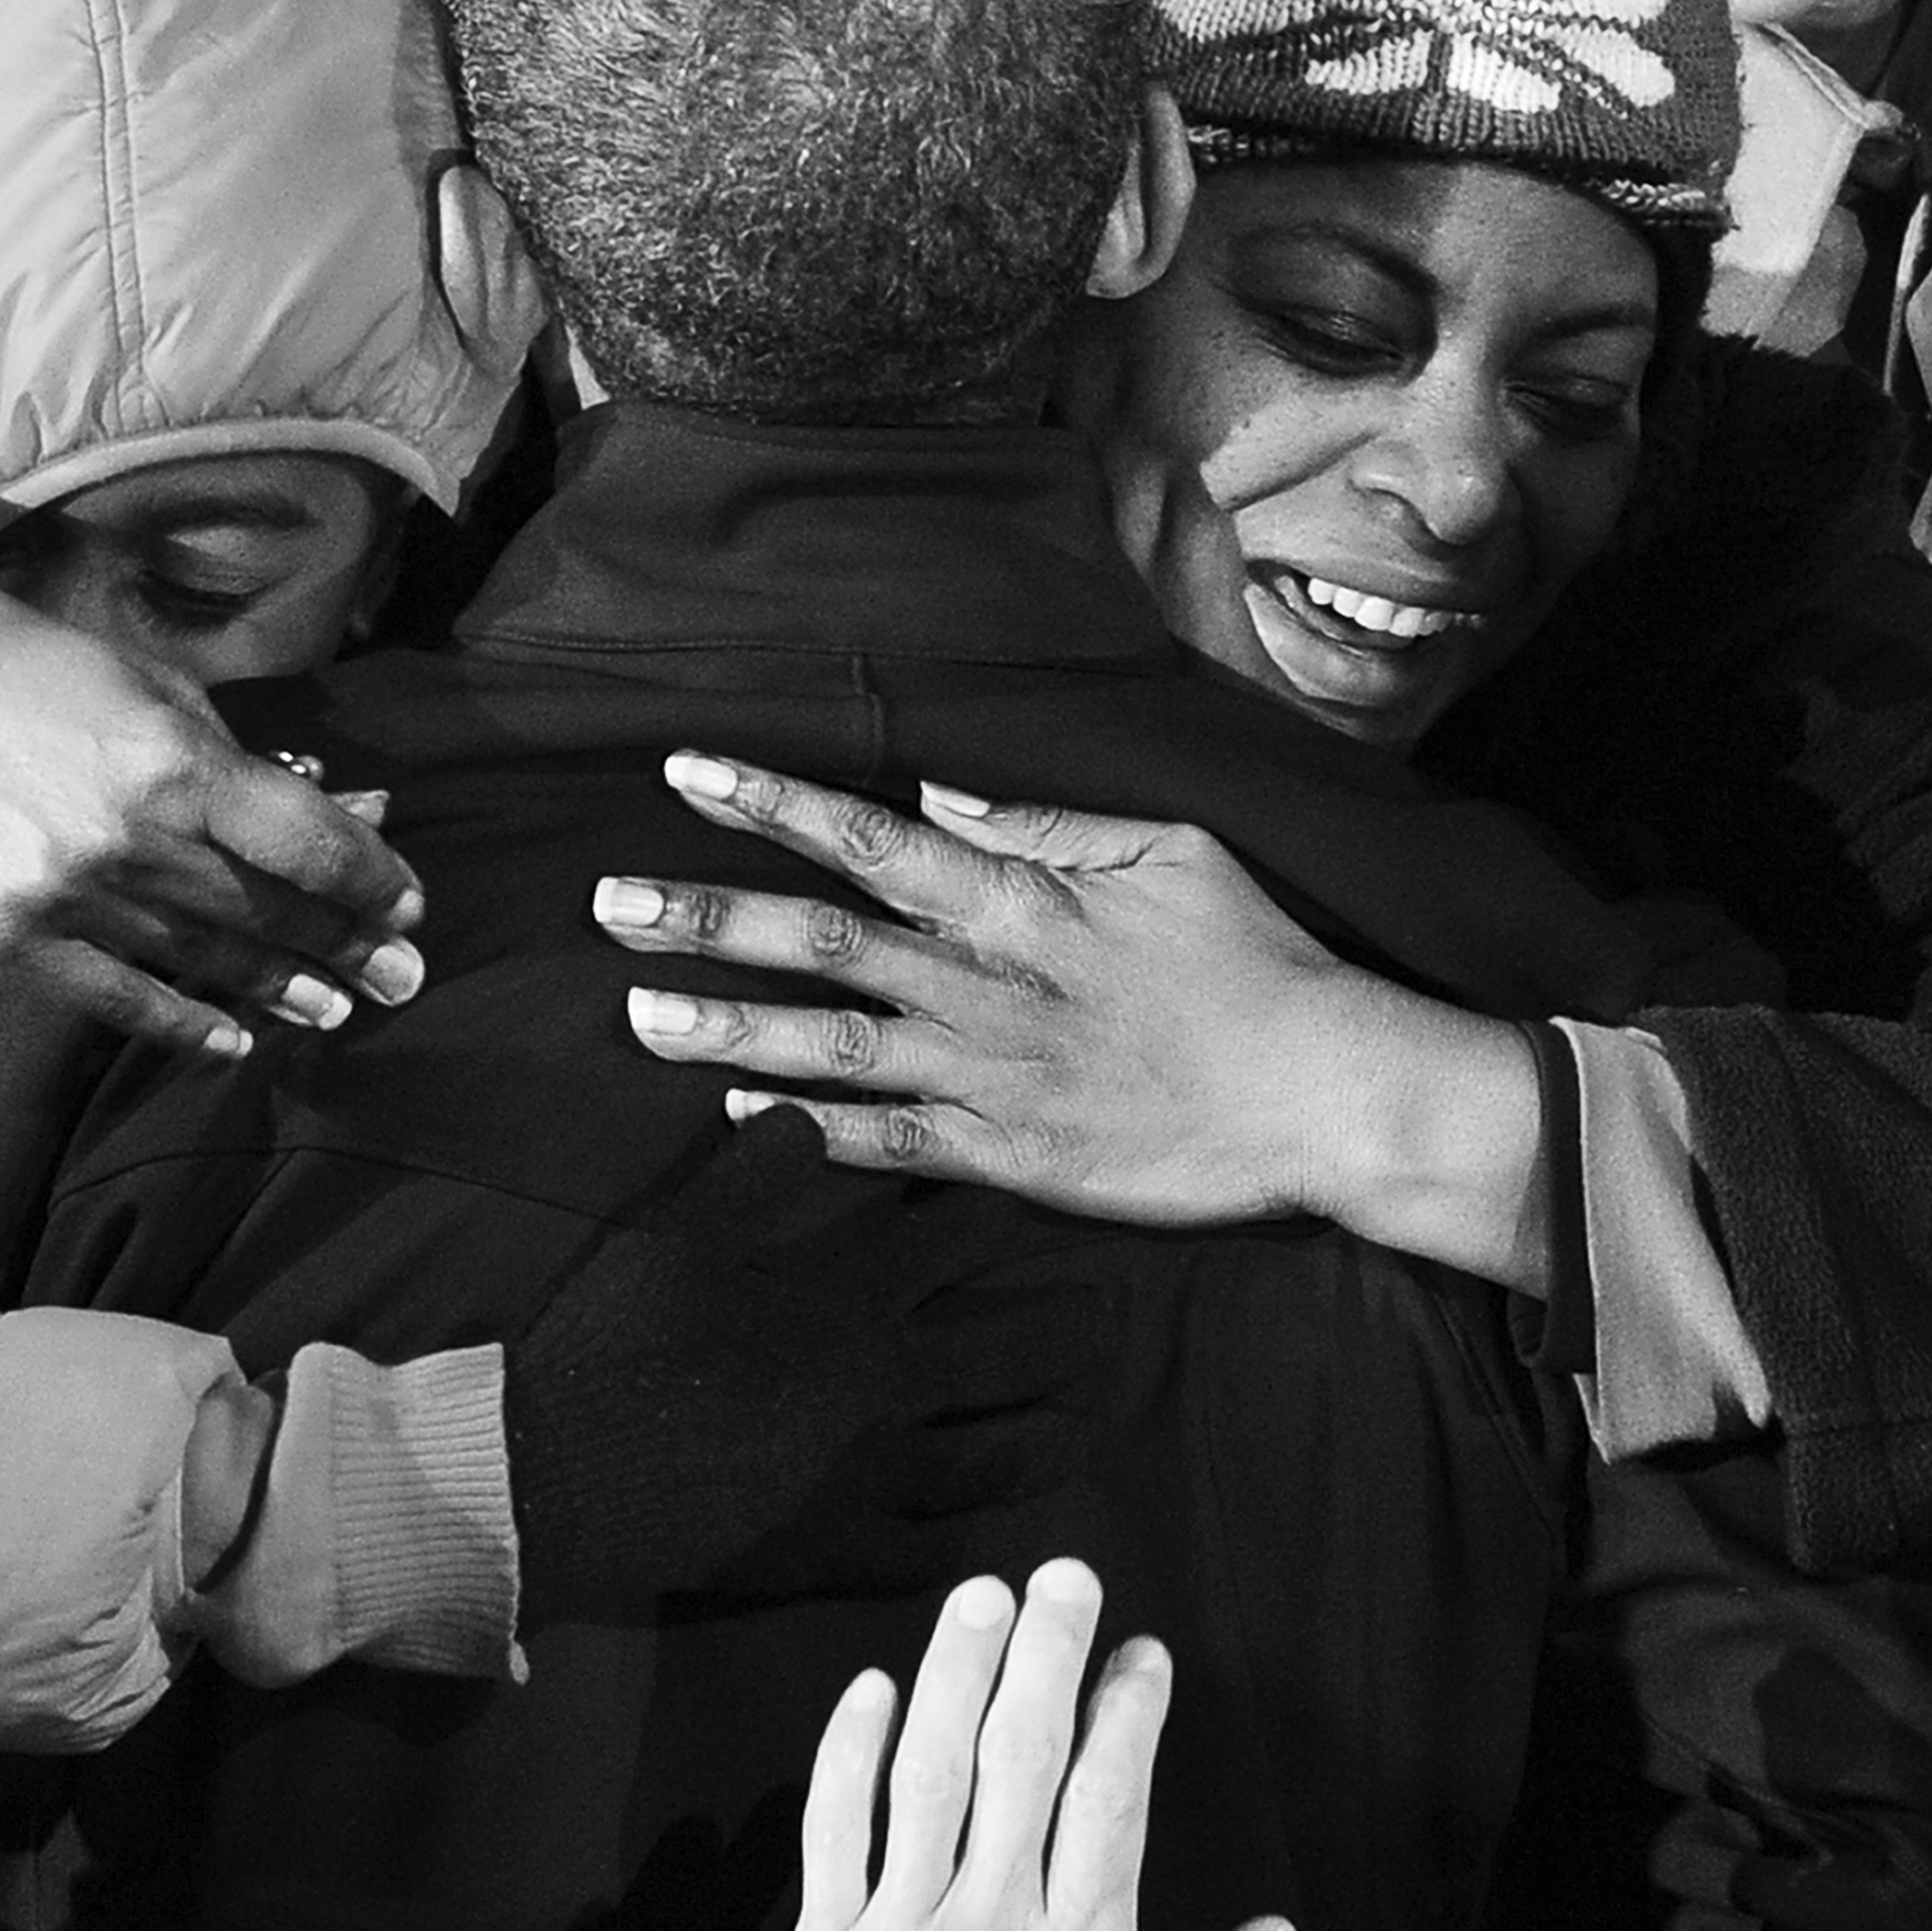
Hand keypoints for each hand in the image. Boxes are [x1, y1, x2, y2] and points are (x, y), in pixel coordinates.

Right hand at [0, 529, 423, 1052]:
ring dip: (278, 989)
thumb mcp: (158, 689)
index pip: (307, 845)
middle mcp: (123, 838)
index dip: (370, 882)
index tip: (409, 908)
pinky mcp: (6, 941)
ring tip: (332, 1009)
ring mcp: (61, 899)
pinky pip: (118, 1000)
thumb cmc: (40, 670)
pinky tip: (236, 1037)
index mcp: (173, 761)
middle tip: (402, 981)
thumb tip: (340, 818)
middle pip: (264, 911)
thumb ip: (245, 765)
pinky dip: (184, 1023)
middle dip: (345, 948)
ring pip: (201, 960)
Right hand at [502, 1112, 1095, 1617]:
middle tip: (1120, 1316)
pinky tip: (999, 1529)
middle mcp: (885, 1385)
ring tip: (1089, 1421)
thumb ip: (753, 1170)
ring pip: (996, 1455)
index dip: (1009, 1213)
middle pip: (1013, 1351)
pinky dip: (976, 1536)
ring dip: (1051, 1434)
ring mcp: (871, 1479)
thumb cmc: (617, 1341)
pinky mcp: (839, 1552)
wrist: (559, 1475)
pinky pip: (933, 1548)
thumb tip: (808, 1114)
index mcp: (849, 1297)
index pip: (962, 1239)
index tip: (1048, 1198)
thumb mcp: (677, 1231)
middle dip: (1074, 1328)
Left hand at [599, 755, 1393, 1228]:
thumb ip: (1046, 824)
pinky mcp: (1010, 1156)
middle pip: (821, 938)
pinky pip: (886, 1143)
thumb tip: (942, 791)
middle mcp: (986, 981)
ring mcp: (991, 1073)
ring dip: (728, 1026)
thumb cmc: (1256, 961)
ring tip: (636, 1014)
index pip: (869, 836)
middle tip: (608, 902)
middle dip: (707, 915)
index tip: (686, 773)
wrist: (1323, 1093)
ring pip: (831, 1043)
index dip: (771, 802)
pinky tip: (735, 1120)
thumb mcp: (1169, 853)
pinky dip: (806, 1132)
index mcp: (1020, 898)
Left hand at [766, 1563, 1291, 1930]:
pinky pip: (829, 1831)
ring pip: (927, 1772)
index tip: (1140, 1657)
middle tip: (1065, 1578)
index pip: (1110, 1802)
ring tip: (982, 1599)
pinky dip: (848, 1752)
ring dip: (957, 1671)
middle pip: (1023, 1759)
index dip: (1127, 1714)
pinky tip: (873, 1690)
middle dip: (1049, 1655)